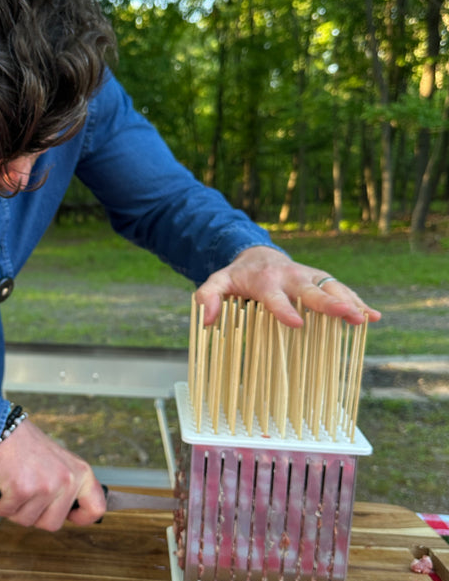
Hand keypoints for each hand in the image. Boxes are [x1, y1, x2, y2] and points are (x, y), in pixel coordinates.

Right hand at [0, 419, 105, 529]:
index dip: (82, 518)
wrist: (2, 429)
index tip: (70, 516)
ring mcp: (46, 486)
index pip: (96, 508)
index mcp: (81, 473)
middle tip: (27, 495)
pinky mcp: (22, 489)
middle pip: (53, 524)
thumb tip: (72, 513)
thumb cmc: (26, 446)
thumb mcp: (60, 462)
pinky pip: (7, 512)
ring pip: (28, 521)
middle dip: (35, 515)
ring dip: (15, 509)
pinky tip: (1, 487)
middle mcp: (67, 480)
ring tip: (13, 486)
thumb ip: (68, 485)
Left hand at [195, 245, 381, 327]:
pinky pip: (342, 292)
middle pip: (312, 291)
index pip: (275, 297)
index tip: (296, 324)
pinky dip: (358, 302)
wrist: (258, 255)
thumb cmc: (237, 276)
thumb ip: (208, 297)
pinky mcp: (321, 281)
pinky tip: (374, 316)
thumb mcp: (216, 282)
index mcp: (265, 280)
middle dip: (330, 303)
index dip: (284, 310)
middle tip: (347, 314)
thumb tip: (206, 321)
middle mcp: (292, 277)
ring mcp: (310, 278)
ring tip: (366, 318)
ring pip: (332, 289)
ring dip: (350, 302)